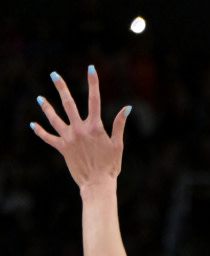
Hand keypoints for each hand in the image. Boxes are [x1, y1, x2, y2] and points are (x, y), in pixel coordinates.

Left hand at [31, 66, 129, 189]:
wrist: (97, 183)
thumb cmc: (111, 165)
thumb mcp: (118, 144)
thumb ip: (120, 125)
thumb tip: (127, 108)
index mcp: (95, 127)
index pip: (94, 100)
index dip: (93, 82)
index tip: (91, 69)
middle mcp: (80, 129)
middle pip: (68, 103)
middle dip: (61, 87)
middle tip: (54, 75)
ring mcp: (69, 138)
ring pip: (54, 118)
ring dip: (46, 107)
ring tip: (40, 98)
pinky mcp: (62, 148)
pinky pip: (48, 137)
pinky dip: (40, 131)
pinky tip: (33, 125)